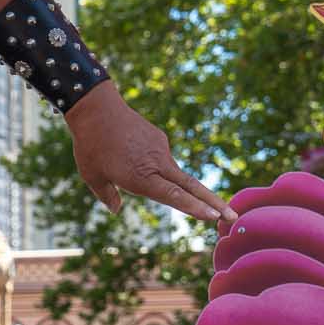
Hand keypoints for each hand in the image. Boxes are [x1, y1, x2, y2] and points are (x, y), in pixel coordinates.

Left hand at [65, 82, 235, 223]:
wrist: (95, 107)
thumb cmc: (90, 145)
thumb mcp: (92, 177)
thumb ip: (107, 196)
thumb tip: (116, 209)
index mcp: (142, 178)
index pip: (175, 197)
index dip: (195, 208)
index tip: (215, 217)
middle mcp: (157, 164)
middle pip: (192, 187)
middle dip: (214, 203)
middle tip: (232, 217)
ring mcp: (161, 149)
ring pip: (172, 173)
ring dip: (165, 180)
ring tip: (122, 163)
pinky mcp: (159, 138)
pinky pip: (159, 158)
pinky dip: (151, 164)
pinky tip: (125, 153)